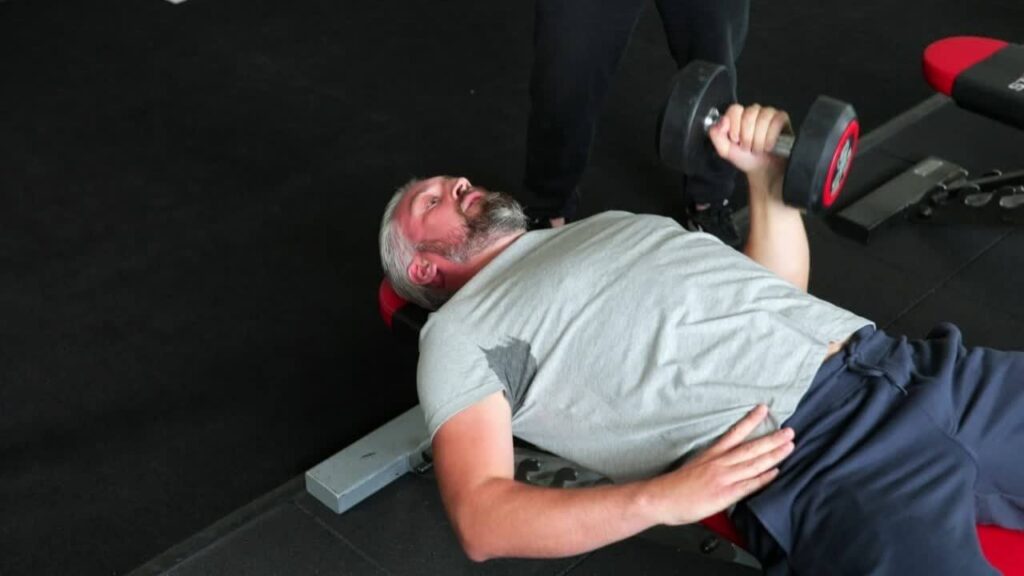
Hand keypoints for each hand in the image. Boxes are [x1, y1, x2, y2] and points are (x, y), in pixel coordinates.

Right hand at [645, 404, 794, 525]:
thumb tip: (725, 464)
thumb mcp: (694, 466)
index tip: (764, 409)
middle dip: (772, 439)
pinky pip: (749, 484)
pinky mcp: (725, 493)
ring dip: (774, 454)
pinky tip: (776, 472)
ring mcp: (723, 478)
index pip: (735, 433)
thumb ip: (711, 464)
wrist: (661, 498)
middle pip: (751, 447)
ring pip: (754, 463)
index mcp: (711, 454)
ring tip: (790, 446)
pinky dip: (764, 478)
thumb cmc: (674, 485)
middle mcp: (720, 463)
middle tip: (790, 431)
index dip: (750, 420)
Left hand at [707, 104, 790, 186]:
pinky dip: (771, 137)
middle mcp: (753, 112)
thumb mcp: (725, 149)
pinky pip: (776, 121)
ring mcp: (768, 114)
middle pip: (749, 114)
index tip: (735, 140)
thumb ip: (716, 135)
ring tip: (758, 148)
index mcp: (739, 116)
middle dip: (747, 136)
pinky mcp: (782, 119)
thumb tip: (722, 121)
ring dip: (759, 139)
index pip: (735, 109)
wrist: (762, 170)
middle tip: (748, 147)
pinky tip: (769, 146)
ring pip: (763, 118)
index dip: (734, 126)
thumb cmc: (745, 158)